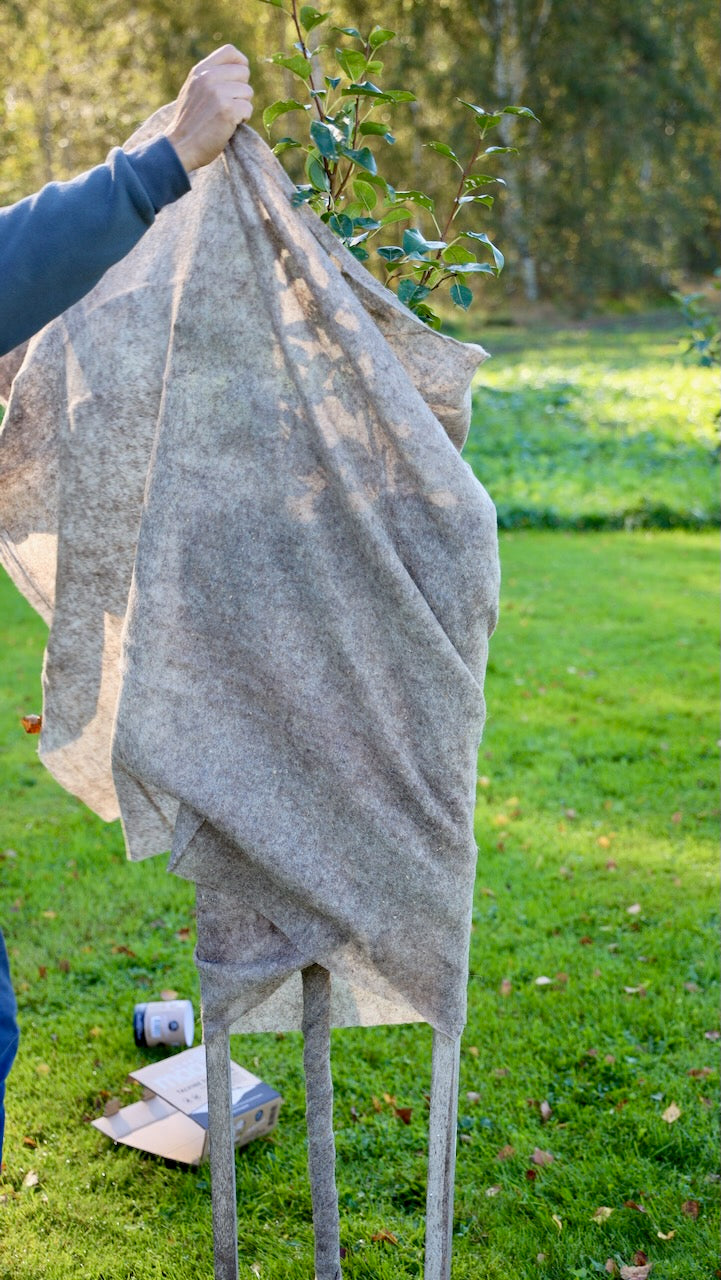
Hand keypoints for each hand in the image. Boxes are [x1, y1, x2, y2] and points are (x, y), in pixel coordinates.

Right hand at [164, 45, 253, 173]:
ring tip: (226, 117)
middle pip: (244, 72)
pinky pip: (248, 109)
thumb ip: (210, 78)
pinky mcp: (227, 110)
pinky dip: (243, 120)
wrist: (180, 147)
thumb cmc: (189, 124)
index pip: (231, 51)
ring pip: (248, 92)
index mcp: (200, 70)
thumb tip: (237, 69)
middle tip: (229, 105)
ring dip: (242, 107)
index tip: (238, 80)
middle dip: (241, 90)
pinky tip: (229, 126)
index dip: (240, 64)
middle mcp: (208, 77)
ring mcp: (218, 93)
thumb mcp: (193, 91)